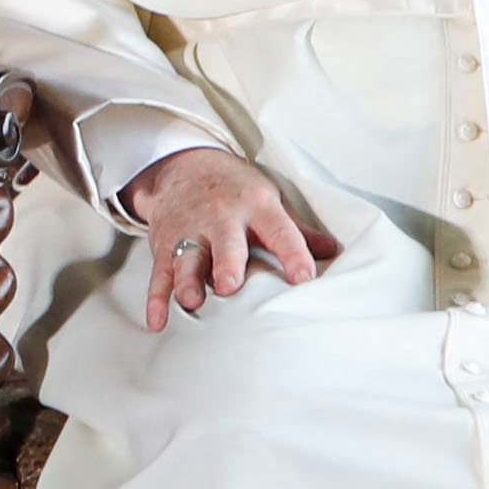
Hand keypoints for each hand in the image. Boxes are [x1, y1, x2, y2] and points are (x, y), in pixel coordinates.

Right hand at [120, 145, 334, 331]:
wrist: (184, 166)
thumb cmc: (236, 190)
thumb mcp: (269, 200)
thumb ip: (297, 230)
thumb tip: (333, 252)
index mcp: (255, 205)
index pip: (278, 230)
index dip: (292, 253)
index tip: (303, 278)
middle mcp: (221, 217)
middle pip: (225, 242)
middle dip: (226, 264)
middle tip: (230, 285)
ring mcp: (189, 231)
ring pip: (187, 257)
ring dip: (187, 280)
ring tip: (191, 301)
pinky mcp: (164, 245)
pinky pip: (159, 274)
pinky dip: (156, 298)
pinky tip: (158, 321)